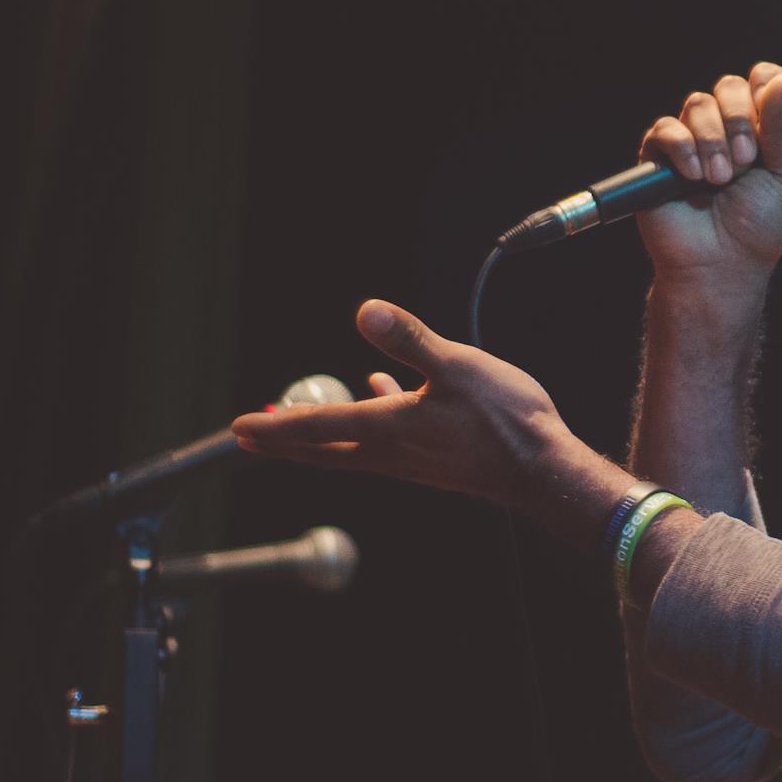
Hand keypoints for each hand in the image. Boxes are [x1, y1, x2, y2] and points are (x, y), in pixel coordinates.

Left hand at [232, 299, 591, 511]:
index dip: (276, 426)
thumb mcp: (457, 367)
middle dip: (284, 442)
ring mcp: (412, 460)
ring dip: (320, 436)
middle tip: (248, 438)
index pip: (318, 426)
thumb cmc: (504, 420)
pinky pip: (384, 442)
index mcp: (389, 428)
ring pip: (351, 448)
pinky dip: (368, 422)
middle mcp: (392, 451)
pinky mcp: (433, 461)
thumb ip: (409, 340)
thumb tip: (366, 311)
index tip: (239, 429)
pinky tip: (382, 395)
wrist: (541, 470)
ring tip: (299, 425)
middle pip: (324, 449)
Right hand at [636, 62, 781, 290]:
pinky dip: (682, 148)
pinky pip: (665, 128)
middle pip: (728, 86)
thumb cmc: (761, 226)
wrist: (721, 263)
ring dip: (713, 140)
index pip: (762, 80)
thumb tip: (781, 79)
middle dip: (739, 119)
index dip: (765, 86)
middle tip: (746, 160)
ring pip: (697, 103)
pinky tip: (693, 177)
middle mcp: (727, 129)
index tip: (768, 110)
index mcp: (762, 129)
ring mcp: (692, 141)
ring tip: (720, 180)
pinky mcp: (659, 157)